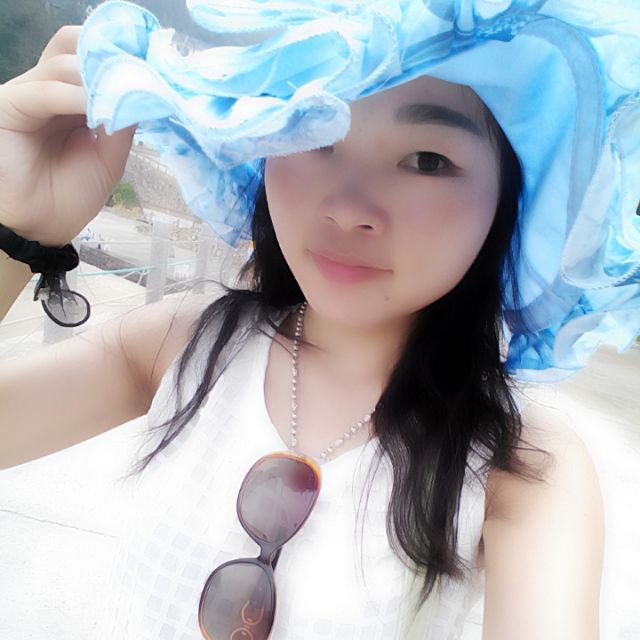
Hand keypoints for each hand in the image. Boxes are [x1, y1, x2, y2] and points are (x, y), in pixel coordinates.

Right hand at [0, 25, 136, 246]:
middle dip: (107, 56)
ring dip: (96, 77)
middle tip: (138, 72)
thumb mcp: (109, 157)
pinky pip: (42, 91)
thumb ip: (122, 124)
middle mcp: (50, 89)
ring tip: (121, 95)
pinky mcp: (9, 106)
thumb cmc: (70, 194)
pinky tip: (94, 109)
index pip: (91, 57)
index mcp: (74, 98)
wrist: (41, 226)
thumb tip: (142, 92)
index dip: (119, 57)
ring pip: (62, 64)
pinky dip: (72, 96)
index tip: (153, 66)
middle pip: (73, 46)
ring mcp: (29, 94)